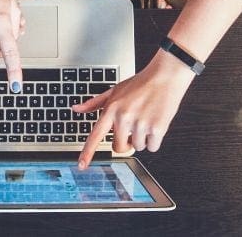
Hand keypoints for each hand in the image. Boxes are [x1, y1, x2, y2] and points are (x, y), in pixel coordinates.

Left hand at [74, 49, 194, 168]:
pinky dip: (155, 140)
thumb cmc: (140, 83)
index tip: (82, 165)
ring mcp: (140, 124)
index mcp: (111, 109)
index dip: (87, 152)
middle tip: (132, 128)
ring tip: (146, 119)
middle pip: (119, 148)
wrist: (165, 76)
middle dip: (126, 142)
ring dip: (142, 139)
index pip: (96, 135)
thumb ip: (94, 103)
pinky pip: (152, 147)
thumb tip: (76, 109)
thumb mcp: (114, 90)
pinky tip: (155, 123)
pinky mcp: (156, 128)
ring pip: (137, 147)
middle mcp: (124, 118)